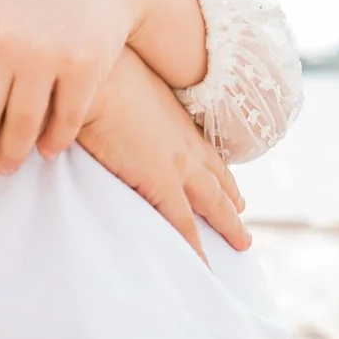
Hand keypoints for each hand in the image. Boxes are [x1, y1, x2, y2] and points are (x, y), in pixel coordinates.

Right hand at [76, 55, 249, 260]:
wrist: (94, 76)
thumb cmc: (99, 72)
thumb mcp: (126, 85)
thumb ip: (129, 103)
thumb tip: (114, 111)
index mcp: (176, 120)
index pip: (208, 153)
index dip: (222, 175)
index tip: (234, 191)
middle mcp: (185, 142)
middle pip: (218, 180)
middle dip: (233, 204)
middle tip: (244, 223)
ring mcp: (176, 164)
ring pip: (213, 204)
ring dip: (229, 225)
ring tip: (242, 245)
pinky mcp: (158, 182)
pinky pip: (183, 225)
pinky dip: (194, 249)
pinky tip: (202, 266)